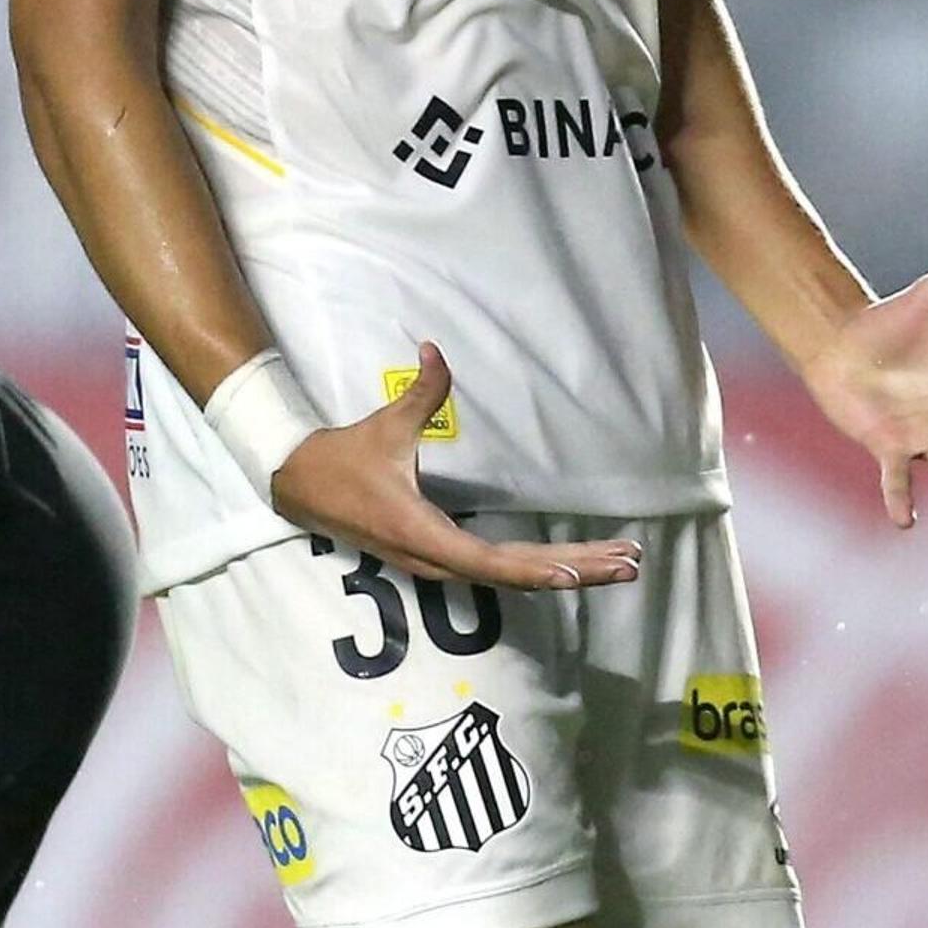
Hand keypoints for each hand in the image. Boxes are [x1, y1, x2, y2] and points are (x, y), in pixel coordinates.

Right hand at [269, 344, 639, 591]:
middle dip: (575, 569)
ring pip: (510, 575)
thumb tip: (435, 351)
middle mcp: (436, 558)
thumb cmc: (342, 460)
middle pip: (515, 575)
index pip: (491, 562)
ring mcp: (436, 562)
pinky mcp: (437, 556)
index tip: (577, 569)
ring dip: (564, 569)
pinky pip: (496, 568)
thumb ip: (420, 394)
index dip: (535, 568)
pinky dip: (535, 566)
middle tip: (630, 563)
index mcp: (423, 533)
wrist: (296, 485)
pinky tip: (569, 562)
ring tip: (616, 563)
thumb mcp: (384, 427)